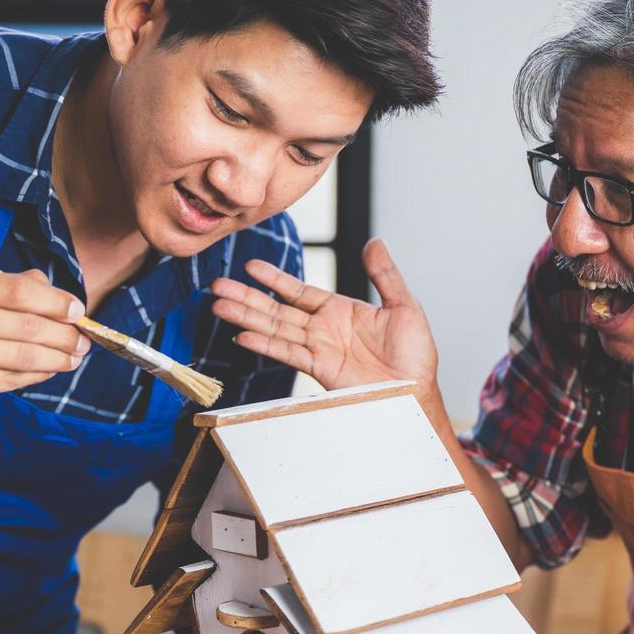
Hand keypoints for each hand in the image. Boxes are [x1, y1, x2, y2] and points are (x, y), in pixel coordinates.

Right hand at [0, 268, 89, 417]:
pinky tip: (48, 370)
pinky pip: (9, 382)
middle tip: (83, 340)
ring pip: (23, 358)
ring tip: (74, 357)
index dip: (57, 303)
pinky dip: (36, 375)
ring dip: (57, 359)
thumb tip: (53, 289)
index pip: (19, 292)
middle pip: (27, 327)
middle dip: (65, 335)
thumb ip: (3, 287)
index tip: (77, 311)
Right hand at [210, 237, 438, 392]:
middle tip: (217, 286)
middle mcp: (324, 329)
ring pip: (275, 328)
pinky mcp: (320, 369)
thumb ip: (384, 275)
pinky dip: (265, 344)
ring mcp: (319, 349)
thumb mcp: (403, 306)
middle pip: (277, 309)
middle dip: (247, 297)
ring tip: (219, 306)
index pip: (299, 291)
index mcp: (340, 312)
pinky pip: (288, 353)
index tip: (250, 266)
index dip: (274, 279)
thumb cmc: (415, 356)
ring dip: (246, 317)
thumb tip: (374, 241)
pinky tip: (243, 335)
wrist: (416, 391)